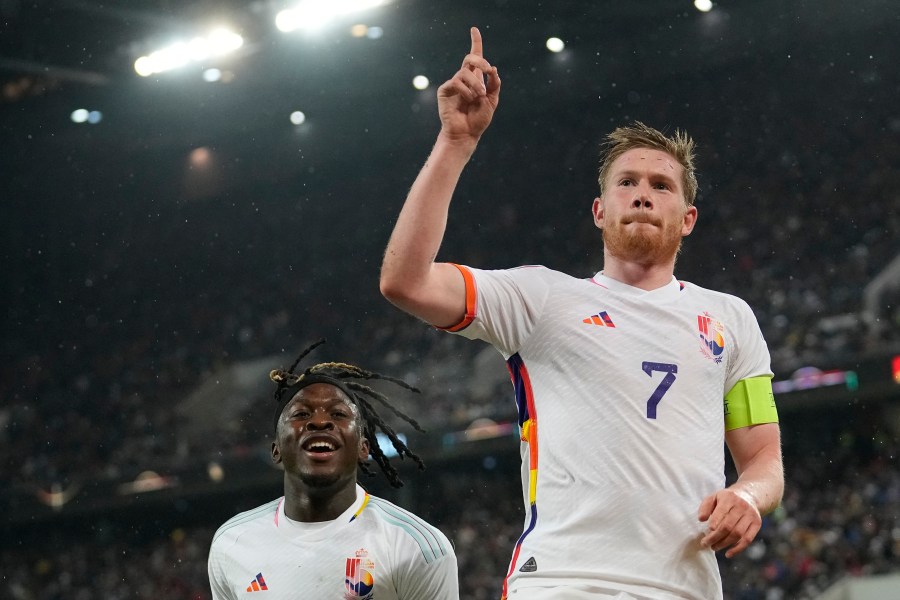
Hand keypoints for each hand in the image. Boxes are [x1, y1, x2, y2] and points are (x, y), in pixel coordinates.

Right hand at [436, 27, 500, 143]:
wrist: (466, 134)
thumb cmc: (478, 119)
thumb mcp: (492, 100)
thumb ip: (494, 84)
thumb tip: (493, 68)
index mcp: (476, 79)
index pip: (475, 57)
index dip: (475, 42)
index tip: (474, 29)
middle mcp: (464, 79)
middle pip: (470, 58)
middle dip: (480, 60)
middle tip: (488, 70)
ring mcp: (454, 84)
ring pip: (465, 72)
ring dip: (476, 84)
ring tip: (478, 97)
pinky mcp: (445, 90)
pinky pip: (456, 82)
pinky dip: (466, 91)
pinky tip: (468, 100)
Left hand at [697, 488, 762, 557]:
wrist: (749, 496)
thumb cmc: (726, 499)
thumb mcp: (714, 497)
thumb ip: (705, 507)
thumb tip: (701, 519)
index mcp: (730, 498)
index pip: (722, 512)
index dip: (715, 522)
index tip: (708, 531)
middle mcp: (742, 506)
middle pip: (729, 526)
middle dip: (716, 537)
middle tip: (706, 543)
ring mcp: (751, 516)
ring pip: (738, 534)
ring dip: (724, 544)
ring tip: (714, 547)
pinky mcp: (757, 524)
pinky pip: (748, 540)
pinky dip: (738, 549)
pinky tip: (728, 554)